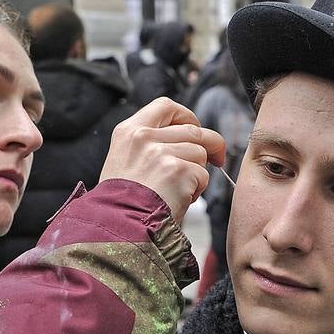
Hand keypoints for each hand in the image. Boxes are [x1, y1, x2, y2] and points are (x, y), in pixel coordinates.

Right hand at [100, 97, 225, 224]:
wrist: (116, 227)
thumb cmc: (120, 202)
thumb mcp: (123, 161)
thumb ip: (148, 144)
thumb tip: (186, 137)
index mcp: (128, 131)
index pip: (166, 106)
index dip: (186, 116)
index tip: (195, 129)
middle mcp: (144, 137)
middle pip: (193, 130)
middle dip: (210, 144)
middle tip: (216, 158)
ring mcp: (161, 153)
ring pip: (200, 154)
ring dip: (196, 173)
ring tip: (178, 191)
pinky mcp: (177, 171)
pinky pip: (202, 175)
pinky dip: (196, 190)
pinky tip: (178, 200)